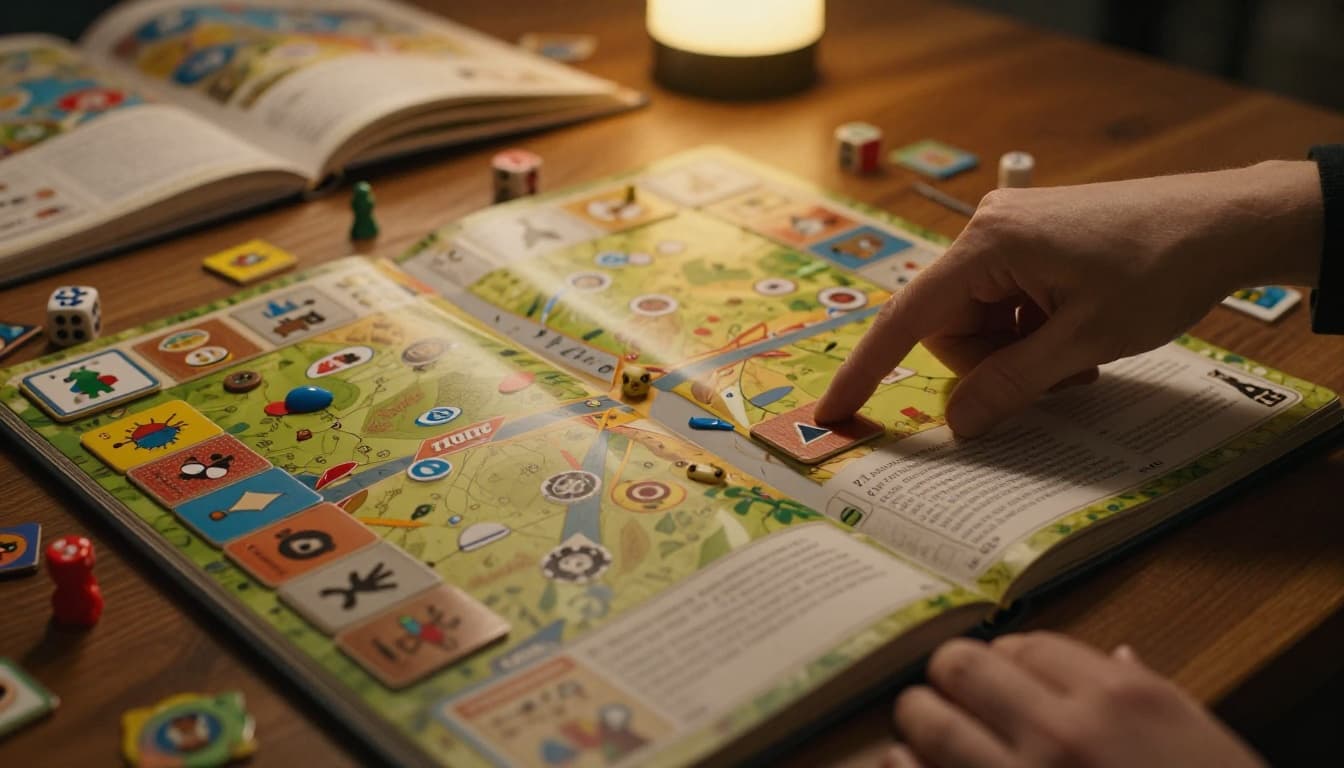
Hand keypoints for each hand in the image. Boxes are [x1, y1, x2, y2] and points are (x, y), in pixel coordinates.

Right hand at [816, 161, 1322, 435]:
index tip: (834, 411)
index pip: (907, 317)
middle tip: (1054, 376)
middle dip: (990, 364)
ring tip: (1078, 356)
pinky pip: (1005, 303)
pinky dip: (1031, 331)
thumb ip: (1012, 384)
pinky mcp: (1031, 239)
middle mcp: (986, 230)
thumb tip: (957, 424)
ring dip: (1017, 351)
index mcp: (989, 245)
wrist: (1229, 220)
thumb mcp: (1085, 341)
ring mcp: (1009, 232)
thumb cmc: (1161, 269)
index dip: (867, 369)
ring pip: (978, 320)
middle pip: (948, 326)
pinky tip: (1076, 335)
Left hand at [883, 633, 1264, 767]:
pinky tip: (906, 765)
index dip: (1007, 660)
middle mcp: (1064, 733)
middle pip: (961, 666)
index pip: (1025, 643)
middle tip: (952, 694)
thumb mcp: (1200, 743)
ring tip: (923, 733)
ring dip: (918, 721)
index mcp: (1120, 700)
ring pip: (925, 719)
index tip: (1003, 677)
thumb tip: (1117, 656)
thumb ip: (1147, 697)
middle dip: (950, 676)